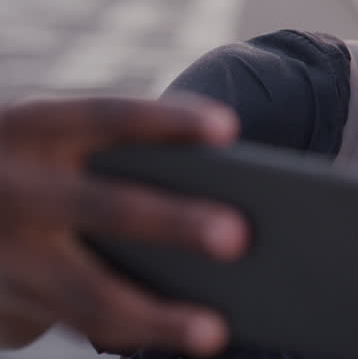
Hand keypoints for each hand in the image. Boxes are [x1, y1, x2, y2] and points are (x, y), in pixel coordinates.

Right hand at [0, 96, 247, 355]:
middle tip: (239, 238)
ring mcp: (6, 254)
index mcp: (32, 128)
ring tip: (215, 332)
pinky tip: (188, 336)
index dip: (166, 120)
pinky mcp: (5, 303)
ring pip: (87, 293)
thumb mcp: (51, 137)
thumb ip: (116, 147)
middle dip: (172, 223)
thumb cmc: (33, 160)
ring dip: (155, 318)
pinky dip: (136, 332)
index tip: (230, 127)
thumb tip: (219, 175)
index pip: (105, 115)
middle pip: (104, 206)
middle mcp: (13, 188)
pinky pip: (79, 323)